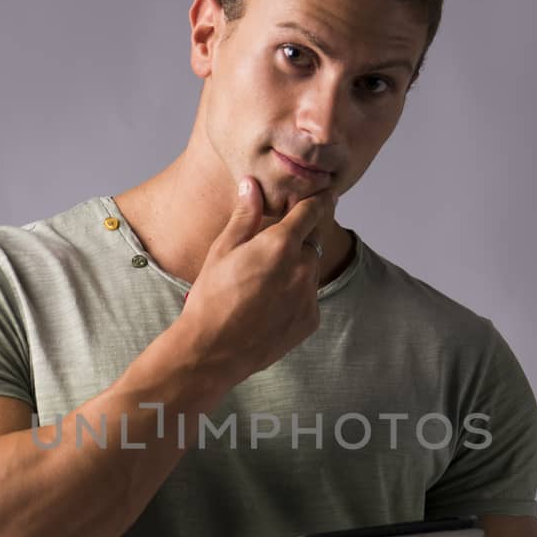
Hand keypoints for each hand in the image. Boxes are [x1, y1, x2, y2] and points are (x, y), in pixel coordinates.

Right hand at [180, 177, 337, 389]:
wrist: (213, 351)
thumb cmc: (212, 298)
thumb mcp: (222, 250)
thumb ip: (245, 216)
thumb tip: (252, 186)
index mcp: (281, 244)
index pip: (313, 210)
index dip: (319, 199)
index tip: (325, 193)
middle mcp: (303, 268)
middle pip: (311, 242)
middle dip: (297, 241)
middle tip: (272, 251)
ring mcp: (310, 296)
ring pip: (309, 271)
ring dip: (295, 270)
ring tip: (262, 285)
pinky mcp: (310, 320)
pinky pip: (308, 298)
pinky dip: (294, 297)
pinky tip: (267, 306)